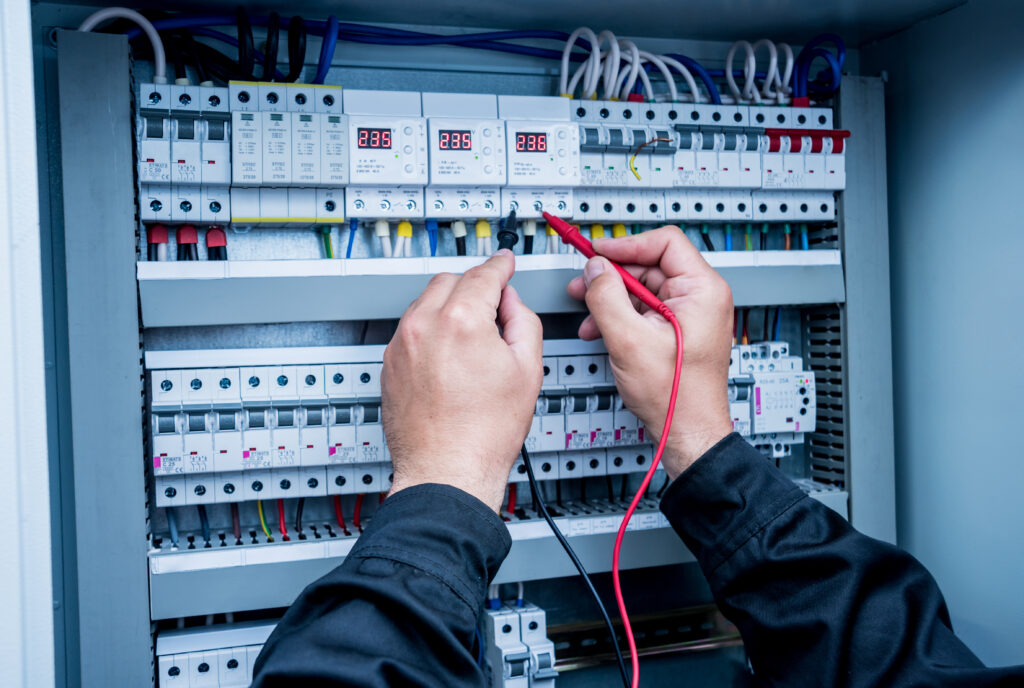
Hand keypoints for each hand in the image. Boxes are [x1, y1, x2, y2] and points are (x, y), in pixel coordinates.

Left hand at [383, 250, 543, 511]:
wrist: (446, 472)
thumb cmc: (484, 433)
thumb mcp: (528, 370)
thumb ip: (524, 322)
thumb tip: (511, 304)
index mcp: (460, 322)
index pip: (483, 275)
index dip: (500, 266)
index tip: (504, 263)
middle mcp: (423, 327)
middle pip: (449, 281)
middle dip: (473, 286)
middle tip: (493, 306)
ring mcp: (401, 346)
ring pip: (425, 303)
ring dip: (448, 307)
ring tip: (471, 340)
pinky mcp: (389, 365)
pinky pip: (410, 330)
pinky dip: (429, 330)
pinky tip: (449, 356)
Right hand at [567, 227, 733, 477]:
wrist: (687, 432)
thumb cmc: (676, 396)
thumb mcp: (629, 340)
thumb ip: (606, 297)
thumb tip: (595, 269)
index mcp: (702, 290)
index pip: (664, 242)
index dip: (626, 245)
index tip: (597, 252)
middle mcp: (700, 298)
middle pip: (649, 266)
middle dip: (612, 276)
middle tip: (583, 283)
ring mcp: (690, 315)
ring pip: (642, 289)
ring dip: (611, 299)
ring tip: (588, 314)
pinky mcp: (678, 330)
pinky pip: (644, 310)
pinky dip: (620, 316)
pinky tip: (600, 330)